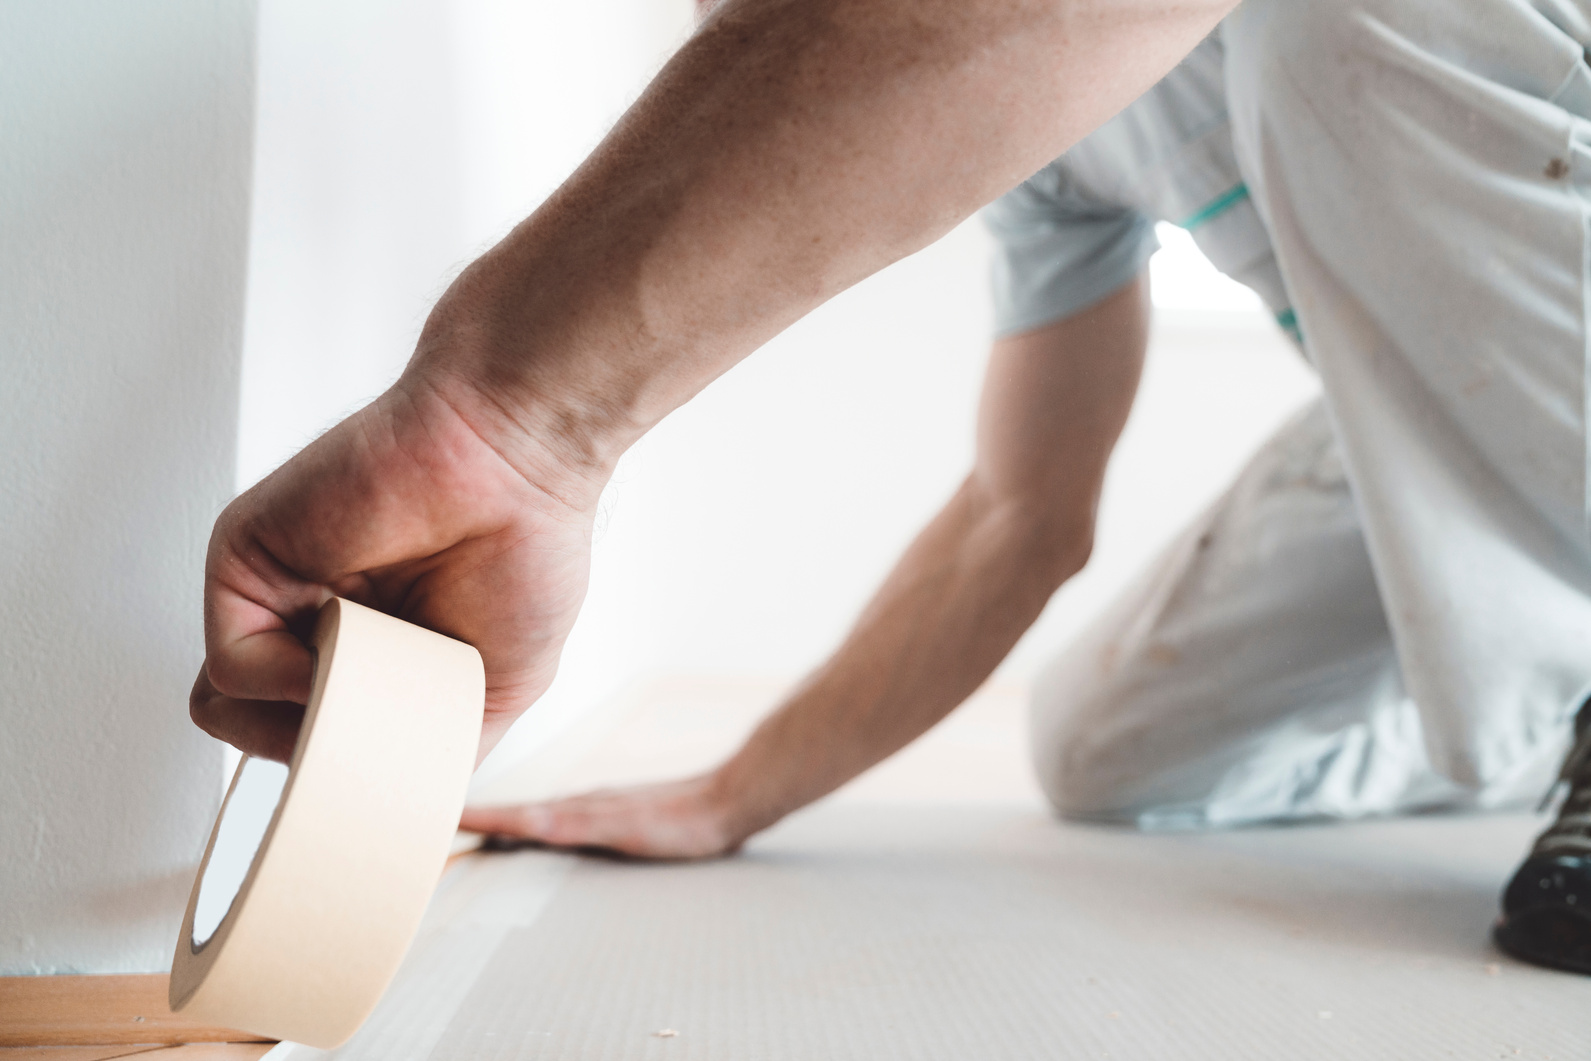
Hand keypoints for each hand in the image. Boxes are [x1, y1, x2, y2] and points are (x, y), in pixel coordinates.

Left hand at [189, 368, 603, 763]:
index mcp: (371, 648)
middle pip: (265, 734)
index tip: (377, 778)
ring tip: (367, 679)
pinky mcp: (245, 561)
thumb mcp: (496, 695)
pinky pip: (230, 666)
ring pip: (228, 709)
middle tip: (376, 729)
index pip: (315, 737)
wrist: (520, 469)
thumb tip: (349, 776)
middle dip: (317, 753)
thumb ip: (426, 744)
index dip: (340, 768)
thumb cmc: (525, 556)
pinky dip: (281, 681)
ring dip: (295, 721)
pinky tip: (340, 645)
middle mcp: (314, 621)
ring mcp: (278, 593)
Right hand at [459, 775, 742, 859]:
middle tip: (437, 822)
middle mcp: (580, 806)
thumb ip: (576, 821)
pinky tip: (541, 832)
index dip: (478, 819)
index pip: (515, 816)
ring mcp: (597, 810)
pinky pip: (565, 820)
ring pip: (540, 816)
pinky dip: (541, 824)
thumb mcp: (622, 826)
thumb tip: (529, 819)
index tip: (438, 816)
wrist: (724, 802)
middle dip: (480, 820)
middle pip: (519, 814)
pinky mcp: (616, 818)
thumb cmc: (679, 820)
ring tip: (475, 830)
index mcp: (575, 809)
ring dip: (507, 823)